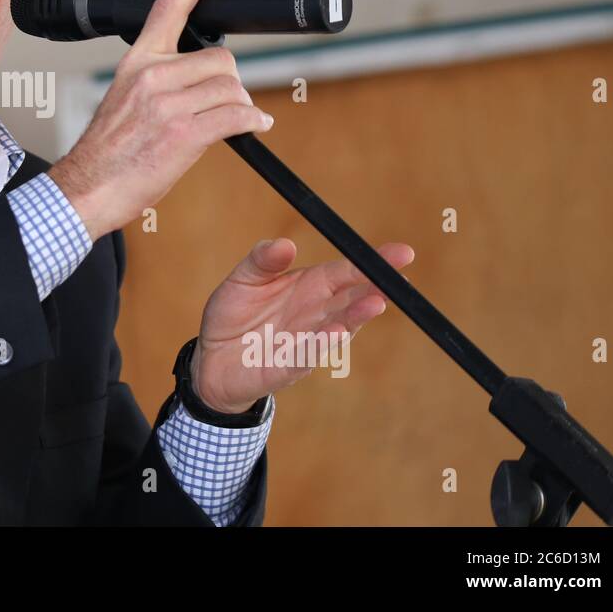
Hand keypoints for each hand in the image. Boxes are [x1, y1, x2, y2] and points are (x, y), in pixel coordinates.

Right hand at [47, 0, 272, 239]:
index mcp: (136, 62)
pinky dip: (252, 122)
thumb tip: (199, 80)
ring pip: (232, 88)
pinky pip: (236, 116)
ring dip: (239, 105)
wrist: (88, 186)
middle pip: (221, 59)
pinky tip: (253, 127)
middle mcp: (152, 76)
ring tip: (228, 120)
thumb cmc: (107, 151)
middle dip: (229, 82)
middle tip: (220, 102)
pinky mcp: (184, 133)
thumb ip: (158, 80)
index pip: (170, 7)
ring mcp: (168, 104)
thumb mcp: (124, 98)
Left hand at [190, 238, 415, 412]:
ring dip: (356, 318)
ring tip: (375, 303)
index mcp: (309, 288)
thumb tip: (284, 244)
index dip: (372, 262)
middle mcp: (315, 315)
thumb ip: (262, 260)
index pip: (346, 272)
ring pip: (337, 330)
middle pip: (351, 301)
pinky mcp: (285, 367)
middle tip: (398, 279)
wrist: (210, 358)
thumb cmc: (234, 315)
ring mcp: (305, 342)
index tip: (402, 253)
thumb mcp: (243, 280)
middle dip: (376, 289)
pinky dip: (319, 345)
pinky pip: (305, 356)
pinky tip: (333, 333)